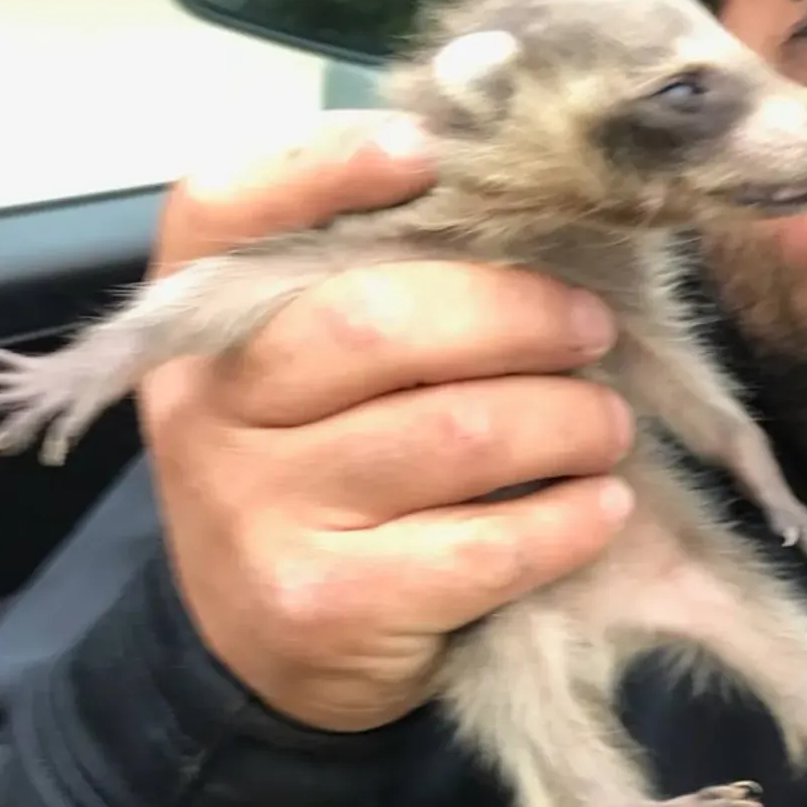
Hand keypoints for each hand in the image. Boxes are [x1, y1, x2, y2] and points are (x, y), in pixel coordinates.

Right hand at [141, 111, 636, 733]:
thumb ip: (381, 283)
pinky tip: (600, 505)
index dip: (329, 166)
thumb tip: (535, 198)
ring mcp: (263, 510)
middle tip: (593, 328)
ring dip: (567, 420)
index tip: (429, 154)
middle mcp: (211, 409)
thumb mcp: (314, 376)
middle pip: (378, 320)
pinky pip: (485, 544)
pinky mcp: (329, 602)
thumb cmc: (326, 477)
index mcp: (199, 323)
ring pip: (454, 431)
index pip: (225, 206)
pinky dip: (568, 519)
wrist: (268, 652)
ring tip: (607, 425)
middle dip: (518, 314)